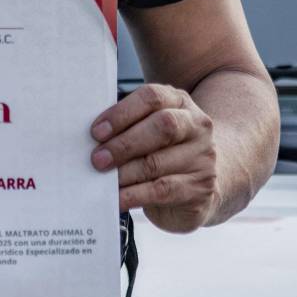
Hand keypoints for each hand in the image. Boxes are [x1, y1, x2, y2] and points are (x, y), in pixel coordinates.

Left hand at [89, 83, 218, 232]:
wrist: (203, 184)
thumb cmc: (165, 153)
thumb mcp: (150, 132)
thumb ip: (128, 128)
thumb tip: (94, 141)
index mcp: (179, 102)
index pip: (152, 98)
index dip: (122, 113)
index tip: (97, 131)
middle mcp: (197, 126)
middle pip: (162, 126)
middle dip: (124, 144)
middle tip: (98, 159)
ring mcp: (202, 157)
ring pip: (159, 162)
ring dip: (126, 173)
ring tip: (105, 181)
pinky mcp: (200, 188)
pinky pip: (163, 190)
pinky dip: (135, 195)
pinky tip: (119, 198)